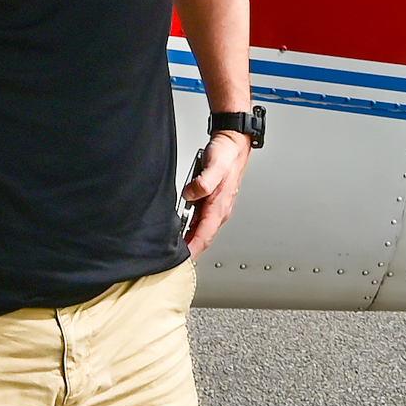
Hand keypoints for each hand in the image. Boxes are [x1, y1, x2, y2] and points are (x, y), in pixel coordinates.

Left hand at [181, 130, 252, 254]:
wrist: (233, 145)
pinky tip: (180, 224)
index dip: (193, 249)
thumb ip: (203, 182)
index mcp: (219, 207)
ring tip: (172, 244)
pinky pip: (199, 218)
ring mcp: (215, 206)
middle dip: (189, 248)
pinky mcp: (211, 200)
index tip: (182, 260)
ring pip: (200, 228)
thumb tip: (191, 194)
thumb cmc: (226, 155)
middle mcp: (218, 210)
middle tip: (171, 257)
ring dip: (188, 237)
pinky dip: (189, 225)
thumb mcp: (215, 166)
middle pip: (202, 236)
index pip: (205, 236)